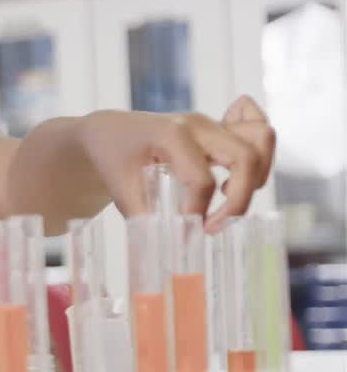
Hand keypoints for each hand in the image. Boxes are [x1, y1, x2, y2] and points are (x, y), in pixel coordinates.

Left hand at [81, 95, 275, 231]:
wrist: (109, 131)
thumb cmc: (112, 156)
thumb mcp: (119, 188)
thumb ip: (144, 218)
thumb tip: (170, 247)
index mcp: (170, 136)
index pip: (202, 179)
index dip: (198, 211)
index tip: (187, 230)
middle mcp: (198, 125)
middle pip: (245, 157)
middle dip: (239, 200)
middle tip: (213, 226)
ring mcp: (212, 123)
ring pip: (262, 138)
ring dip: (257, 175)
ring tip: (226, 198)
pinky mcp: (220, 128)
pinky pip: (258, 128)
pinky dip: (261, 152)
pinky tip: (234, 174)